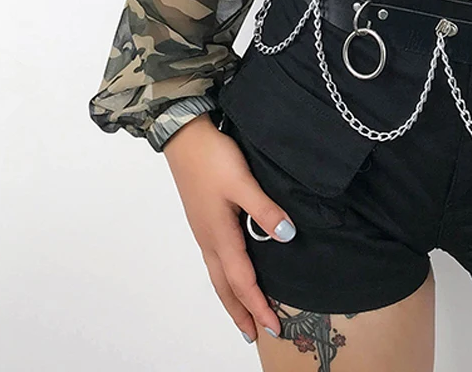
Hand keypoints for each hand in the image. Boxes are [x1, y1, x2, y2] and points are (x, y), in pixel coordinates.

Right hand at [162, 113, 295, 343]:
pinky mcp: (203, 221)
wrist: (184, 137)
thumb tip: (287, 236)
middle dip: (241, 312)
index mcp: (220, 235)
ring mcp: (203, 231)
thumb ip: (264, 210)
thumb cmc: (213, 158)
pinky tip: (231, 274)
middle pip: (225, 287)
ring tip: (243, 315)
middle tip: (256, 334)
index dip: (259, 305)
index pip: (243, 280)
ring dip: (232, 298)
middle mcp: (209, 240)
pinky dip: (225, 278)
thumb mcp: (243, 182)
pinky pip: (215, 261)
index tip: (273, 326)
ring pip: (218, 276)